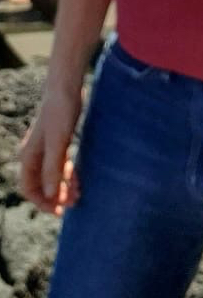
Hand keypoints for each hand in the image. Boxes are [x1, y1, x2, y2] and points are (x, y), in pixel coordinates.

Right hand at [19, 87, 82, 214]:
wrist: (67, 87)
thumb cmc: (60, 112)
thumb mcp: (58, 142)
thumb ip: (53, 168)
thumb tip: (50, 194)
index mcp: (29, 156)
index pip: (29, 188)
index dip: (42, 202)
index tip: (59, 210)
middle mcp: (35, 154)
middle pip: (41, 184)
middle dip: (55, 196)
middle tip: (74, 203)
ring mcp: (47, 148)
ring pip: (52, 176)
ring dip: (63, 187)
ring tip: (79, 194)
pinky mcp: (59, 142)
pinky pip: (60, 165)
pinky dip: (68, 175)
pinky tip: (79, 179)